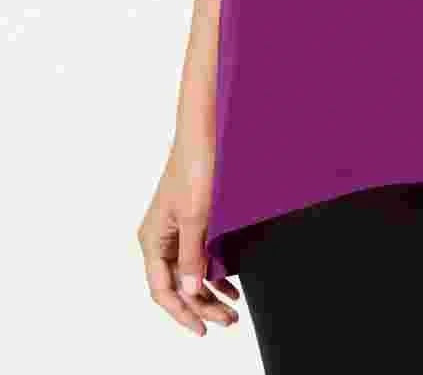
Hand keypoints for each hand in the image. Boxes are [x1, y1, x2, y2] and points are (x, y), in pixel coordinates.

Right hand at [137, 138, 239, 335]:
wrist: (206, 132)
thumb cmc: (196, 166)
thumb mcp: (196, 215)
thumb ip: (191, 255)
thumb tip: (189, 290)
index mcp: (152, 239)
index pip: (162, 289)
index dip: (181, 312)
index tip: (202, 328)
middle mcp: (160, 238)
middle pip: (177, 284)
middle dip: (201, 306)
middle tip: (228, 320)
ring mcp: (175, 230)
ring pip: (190, 272)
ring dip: (210, 292)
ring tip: (232, 309)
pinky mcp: (192, 220)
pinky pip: (199, 256)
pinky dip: (214, 272)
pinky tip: (230, 283)